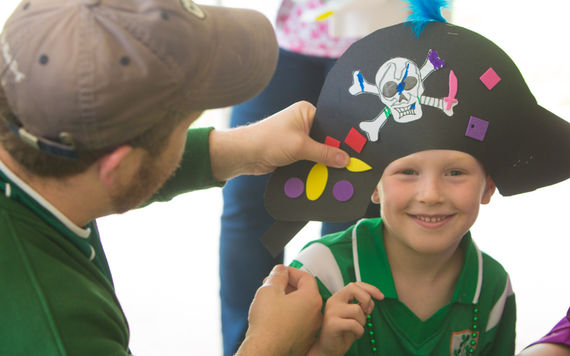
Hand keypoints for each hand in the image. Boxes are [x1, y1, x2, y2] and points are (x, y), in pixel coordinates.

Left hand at [209, 101, 349, 181]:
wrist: (244, 155)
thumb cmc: (268, 141)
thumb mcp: (300, 146)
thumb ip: (324, 153)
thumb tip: (345, 159)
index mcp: (307, 112)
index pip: (332, 124)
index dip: (343, 138)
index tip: (356, 150)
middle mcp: (304, 123)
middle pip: (327, 139)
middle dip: (335, 153)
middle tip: (351, 165)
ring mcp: (298, 138)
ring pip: (319, 152)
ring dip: (324, 163)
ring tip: (340, 174)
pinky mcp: (294, 152)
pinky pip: (311, 160)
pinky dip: (315, 168)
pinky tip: (325, 177)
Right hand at [236, 265, 322, 355]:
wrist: (265, 352)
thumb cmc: (267, 322)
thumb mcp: (269, 290)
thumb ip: (277, 276)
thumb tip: (280, 270)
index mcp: (311, 299)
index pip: (305, 277)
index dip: (290, 271)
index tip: (278, 272)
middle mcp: (316, 315)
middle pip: (304, 292)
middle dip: (287, 285)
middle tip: (271, 284)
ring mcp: (311, 330)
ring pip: (301, 308)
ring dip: (287, 300)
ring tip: (270, 300)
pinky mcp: (303, 341)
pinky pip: (298, 322)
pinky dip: (288, 315)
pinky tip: (273, 316)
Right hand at [308, 282, 383, 355]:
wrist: (328, 348)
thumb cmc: (343, 332)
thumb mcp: (354, 316)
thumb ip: (361, 306)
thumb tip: (372, 300)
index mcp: (339, 297)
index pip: (355, 284)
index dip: (370, 288)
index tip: (381, 296)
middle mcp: (333, 301)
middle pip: (354, 288)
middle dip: (366, 300)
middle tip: (366, 313)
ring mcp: (331, 312)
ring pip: (356, 309)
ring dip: (363, 321)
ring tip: (357, 328)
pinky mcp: (332, 324)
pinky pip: (354, 324)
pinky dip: (359, 331)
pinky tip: (355, 335)